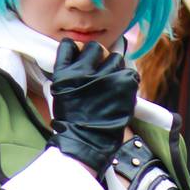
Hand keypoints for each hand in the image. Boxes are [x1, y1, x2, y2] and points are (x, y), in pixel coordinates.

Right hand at [49, 38, 138, 177]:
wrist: (86, 144)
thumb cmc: (71, 122)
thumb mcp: (59, 94)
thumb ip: (67, 73)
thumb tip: (76, 56)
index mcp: (64, 73)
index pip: (70, 45)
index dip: (77, 51)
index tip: (81, 59)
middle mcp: (84, 72)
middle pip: (95, 48)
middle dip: (98, 58)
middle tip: (99, 73)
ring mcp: (105, 77)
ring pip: (115, 58)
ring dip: (114, 68)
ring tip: (111, 84)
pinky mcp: (124, 85)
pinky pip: (130, 72)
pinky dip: (127, 80)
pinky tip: (121, 92)